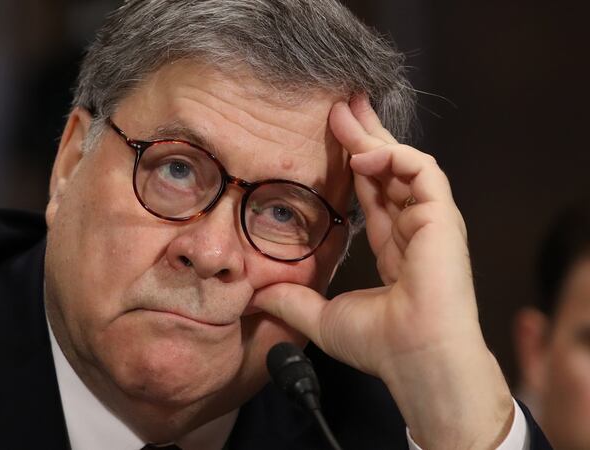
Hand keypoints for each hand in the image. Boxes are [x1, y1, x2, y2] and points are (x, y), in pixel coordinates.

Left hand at [253, 95, 513, 448]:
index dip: (351, 162)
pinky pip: (422, 170)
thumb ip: (291, 301)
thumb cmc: (381, 347)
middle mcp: (412, 227)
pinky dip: (393, 156)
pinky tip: (363, 155)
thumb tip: (256, 296)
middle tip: (340, 104)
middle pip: (388, 167)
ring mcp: (430, 220)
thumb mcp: (321, 318)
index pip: (372, 191)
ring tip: (344, 113)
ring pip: (404, 161)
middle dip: (364, 134)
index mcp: (393, 245)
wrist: (415, 361)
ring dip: (373, 136)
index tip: (329, 135)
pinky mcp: (442, 217)